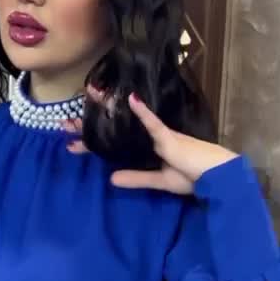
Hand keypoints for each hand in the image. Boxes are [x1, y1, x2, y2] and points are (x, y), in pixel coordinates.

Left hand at [64, 88, 238, 194]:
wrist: (215, 176)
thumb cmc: (192, 177)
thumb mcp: (161, 181)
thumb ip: (137, 178)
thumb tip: (111, 179)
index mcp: (145, 149)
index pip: (112, 144)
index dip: (92, 143)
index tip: (71, 144)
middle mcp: (147, 139)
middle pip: (113, 130)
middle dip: (89, 127)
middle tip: (64, 124)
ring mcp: (158, 136)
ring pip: (126, 123)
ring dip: (107, 114)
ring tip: (86, 102)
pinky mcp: (169, 137)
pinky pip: (154, 124)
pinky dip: (143, 113)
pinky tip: (130, 99)